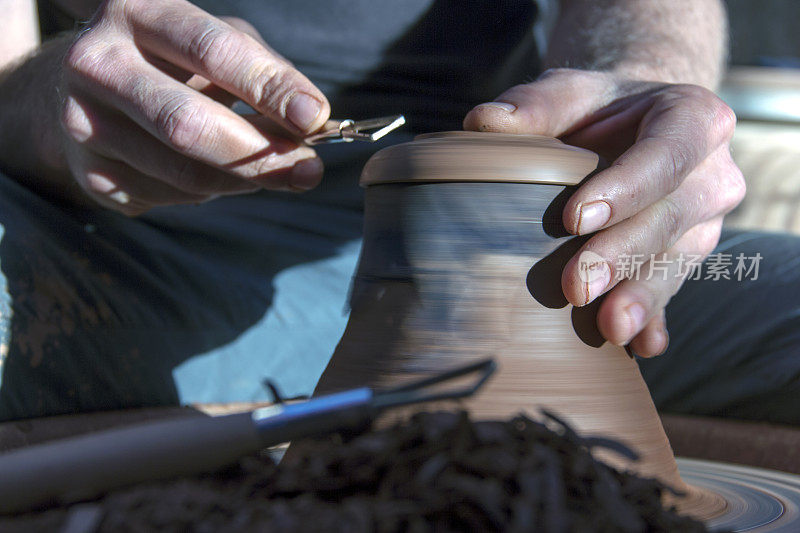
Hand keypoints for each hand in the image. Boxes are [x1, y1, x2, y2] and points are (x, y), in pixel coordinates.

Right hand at [58, 0, 329, 214]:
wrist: (82, 88)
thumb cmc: (171, 59)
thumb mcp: (217, 41)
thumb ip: (265, 72)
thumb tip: (314, 121)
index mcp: (136, 12)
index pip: (212, 51)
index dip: (268, 88)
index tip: (315, 118)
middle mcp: (98, 64)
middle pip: (188, 124)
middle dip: (260, 154)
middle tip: (308, 169)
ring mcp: (84, 123)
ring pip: (184, 174)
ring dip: (244, 180)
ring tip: (274, 171)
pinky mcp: (89, 172)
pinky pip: (170, 198)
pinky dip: (209, 192)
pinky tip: (216, 174)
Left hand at [464, 68, 744, 356]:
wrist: (634, 129)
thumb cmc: (599, 109)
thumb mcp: (571, 92)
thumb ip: (535, 105)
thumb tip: (482, 122)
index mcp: (695, 119)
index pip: (664, 155)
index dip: (624, 188)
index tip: (574, 219)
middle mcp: (711, 175)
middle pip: (669, 218)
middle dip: (621, 254)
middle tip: (577, 286)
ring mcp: (704, 222)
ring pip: (674, 262)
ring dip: (640, 297)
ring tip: (609, 328)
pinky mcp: (687, 256)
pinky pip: (673, 290)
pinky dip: (654, 319)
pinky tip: (640, 346)